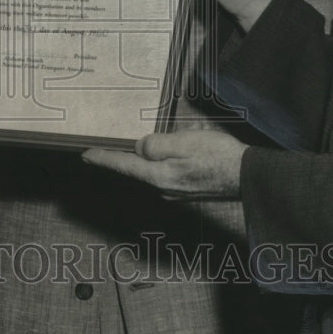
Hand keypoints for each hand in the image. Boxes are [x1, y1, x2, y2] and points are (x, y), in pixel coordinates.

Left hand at [82, 130, 245, 199]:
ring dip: (145, 159)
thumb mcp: (183, 142)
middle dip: (123, 157)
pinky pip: (163, 173)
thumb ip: (156, 145)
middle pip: (136, 170)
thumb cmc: (218, 157)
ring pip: (151, 171)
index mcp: (159, 176)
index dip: (103, 159)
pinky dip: (159, 163)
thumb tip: (140, 148)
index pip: (123, 165)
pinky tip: (168, 153)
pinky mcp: (185, 189)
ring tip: (141, 145)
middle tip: (106, 147)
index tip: (85, 155)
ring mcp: (174, 191)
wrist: (246, 176)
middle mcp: (162, 188)